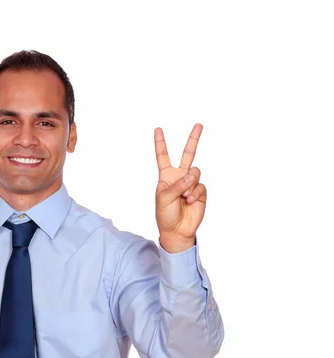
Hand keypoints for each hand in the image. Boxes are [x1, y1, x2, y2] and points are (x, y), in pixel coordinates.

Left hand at [154, 123, 206, 252]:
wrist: (177, 230)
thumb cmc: (165, 215)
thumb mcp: (164, 198)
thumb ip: (177, 184)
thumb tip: (192, 175)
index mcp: (166, 176)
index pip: (163, 157)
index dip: (160, 143)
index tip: (158, 129)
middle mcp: (180, 177)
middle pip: (188, 155)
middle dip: (193, 139)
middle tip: (199, 125)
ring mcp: (191, 184)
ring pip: (195, 172)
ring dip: (189, 185)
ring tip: (184, 197)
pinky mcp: (201, 192)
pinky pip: (201, 186)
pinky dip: (195, 194)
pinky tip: (190, 202)